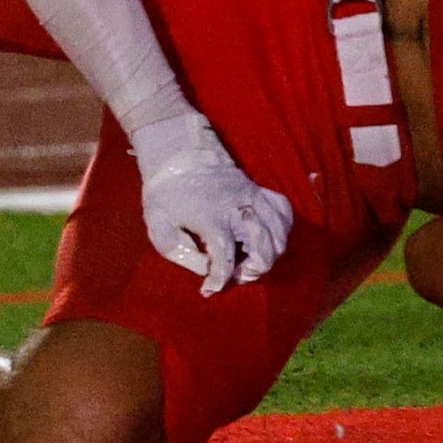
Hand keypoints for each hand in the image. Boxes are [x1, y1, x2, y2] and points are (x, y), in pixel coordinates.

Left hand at [130, 114, 294, 296]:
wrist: (178, 153)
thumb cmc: (166, 193)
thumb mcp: (158, 224)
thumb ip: (179, 253)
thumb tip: (205, 267)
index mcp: (212, 220)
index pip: (225, 261)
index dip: (219, 282)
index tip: (209, 290)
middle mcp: (238, 209)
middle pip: (265, 250)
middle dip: (253, 271)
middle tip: (235, 274)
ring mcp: (253, 197)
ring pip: (279, 234)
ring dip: (270, 255)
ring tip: (251, 260)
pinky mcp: (259, 189)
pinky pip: (284, 212)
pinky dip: (282, 229)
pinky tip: (268, 238)